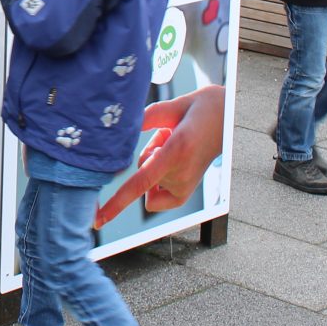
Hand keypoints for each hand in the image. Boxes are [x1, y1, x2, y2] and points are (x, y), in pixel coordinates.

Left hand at [93, 86, 227, 223]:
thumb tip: (120, 131)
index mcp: (177, 151)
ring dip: (154, 162)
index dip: (117, 202)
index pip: (141, 181)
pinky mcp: (186, 192)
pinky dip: (156, 183)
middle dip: (147, 152)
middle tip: (168, 135)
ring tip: (175, 145)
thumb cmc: (201, 109)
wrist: (227, 120)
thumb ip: (146, 117)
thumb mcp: (173, 105)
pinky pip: (156, 196)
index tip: (98, 219)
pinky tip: (170, 163)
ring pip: (148, 180)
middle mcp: (182, 174)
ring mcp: (186, 186)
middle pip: (141, 169)